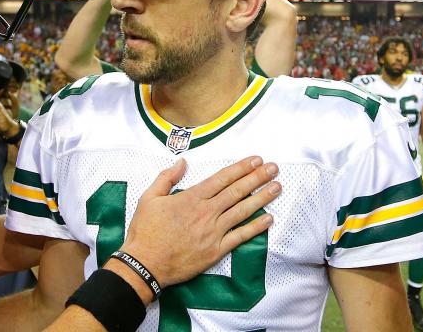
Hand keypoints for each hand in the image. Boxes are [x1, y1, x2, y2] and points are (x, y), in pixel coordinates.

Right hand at [118, 156, 279, 288]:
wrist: (146, 263)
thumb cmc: (145, 230)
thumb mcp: (149, 198)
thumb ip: (166, 178)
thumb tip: (182, 163)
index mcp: (191, 198)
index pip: (222, 179)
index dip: (241, 168)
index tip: (255, 160)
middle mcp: (206, 212)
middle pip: (237, 191)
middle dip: (257, 178)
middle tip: (274, 168)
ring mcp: (213, 232)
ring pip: (242, 211)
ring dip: (261, 198)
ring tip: (277, 187)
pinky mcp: (216, 250)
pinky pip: (240, 237)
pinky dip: (255, 227)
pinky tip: (268, 219)